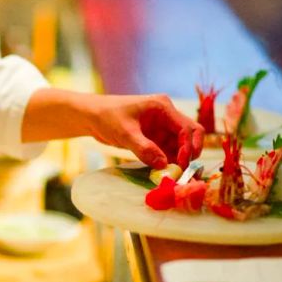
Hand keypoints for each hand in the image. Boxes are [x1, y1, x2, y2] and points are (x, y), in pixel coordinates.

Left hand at [88, 94, 203, 168]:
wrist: (91, 117)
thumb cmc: (107, 116)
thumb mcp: (125, 133)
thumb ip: (144, 148)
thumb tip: (164, 164)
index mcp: (163, 107)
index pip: (187, 127)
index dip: (188, 146)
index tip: (182, 163)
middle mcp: (166, 116)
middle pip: (189, 135)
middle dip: (189, 153)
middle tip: (181, 170)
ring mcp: (161, 127)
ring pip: (179, 145)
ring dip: (178, 159)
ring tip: (172, 174)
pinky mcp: (154, 138)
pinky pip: (167, 151)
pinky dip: (168, 161)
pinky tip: (163, 171)